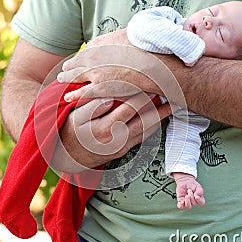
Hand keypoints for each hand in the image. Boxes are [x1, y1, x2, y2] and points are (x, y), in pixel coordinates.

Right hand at [51, 93, 172, 172]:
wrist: (67, 157)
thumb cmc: (70, 132)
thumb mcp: (76, 117)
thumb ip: (92, 107)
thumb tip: (109, 98)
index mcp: (106, 128)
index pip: (129, 108)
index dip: (143, 96)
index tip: (153, 85)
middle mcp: (118, 139)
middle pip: (145, 121)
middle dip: (161, 109)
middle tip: (174, 96)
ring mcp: (122, 147)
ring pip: (146, 131)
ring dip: (160, 119)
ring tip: (172, 107)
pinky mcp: (123, 151)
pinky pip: (142, 139)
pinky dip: (153, 129)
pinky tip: (159, 120)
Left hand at [58, 42, 184, 105]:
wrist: (149, 62)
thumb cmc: (143, 49)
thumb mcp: (126, 35)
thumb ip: (116, 40)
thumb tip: (116, 41)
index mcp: (99, 44)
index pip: (84, 51)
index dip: (79, 57)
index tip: (77, 60)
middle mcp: (93, 57)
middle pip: (75, 62)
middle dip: (69, 67)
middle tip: (63, 70)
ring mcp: (94, 73)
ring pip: (74, 76)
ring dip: (66, 77)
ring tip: (61, 79)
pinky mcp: (99, 88)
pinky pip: (81, 92)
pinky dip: (72, 94)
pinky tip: (67, 96)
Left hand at [173, 172, 204, 209]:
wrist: (184, 181)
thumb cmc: (192, 184)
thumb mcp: (198, 186)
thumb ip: (199, 191)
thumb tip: (196, 196)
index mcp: (199, 198)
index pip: (201, 203)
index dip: (199, 201)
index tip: (196, 196)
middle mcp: (193, 201)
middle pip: (194, 203)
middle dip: (191, 196)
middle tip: (189, 190)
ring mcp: (187, 202)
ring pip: (188, 207)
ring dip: (187, 201)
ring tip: (186, 195)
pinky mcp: (181, 201)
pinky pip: (180, 206)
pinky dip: (181, 205)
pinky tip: (181, 201)